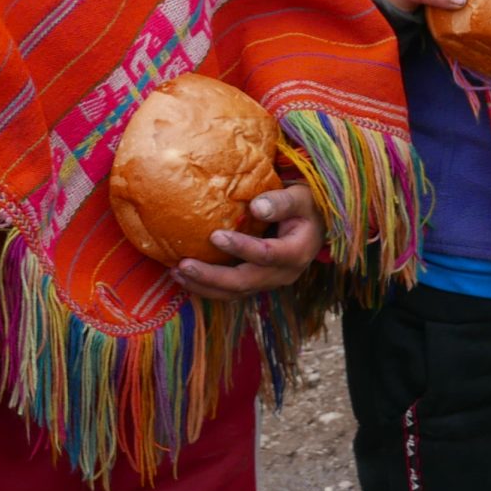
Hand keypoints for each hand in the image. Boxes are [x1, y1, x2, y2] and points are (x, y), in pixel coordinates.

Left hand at [175, 183, 322, 300]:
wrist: (313, 225)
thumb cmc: (305, 205)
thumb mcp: (300, 197)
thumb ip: (281, 201)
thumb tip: (257, 207)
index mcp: (296, 253)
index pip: (267, 255)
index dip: (241, 248)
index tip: (215, 235)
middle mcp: (283, 274)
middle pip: (244, 282)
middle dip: (212, 276)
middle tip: (183, 264)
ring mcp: (268, 282)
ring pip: (234, 293)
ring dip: (204, 286)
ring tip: (176, 272)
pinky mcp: (256, 282)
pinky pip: (230, 291)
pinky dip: (207, 287)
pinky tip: (184, 277)